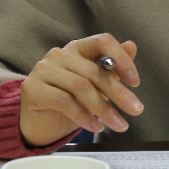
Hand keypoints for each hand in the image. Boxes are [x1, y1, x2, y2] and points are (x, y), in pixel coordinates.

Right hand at [20, 33, 143, 146]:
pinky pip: (64, 102)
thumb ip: (112, 66)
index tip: (135, 82)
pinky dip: (84, 116)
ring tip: (119, 125)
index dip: (122, 59)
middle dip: (118, 93)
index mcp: (77, 48)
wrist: (42, 124)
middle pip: (94, 70)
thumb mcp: (96, 85)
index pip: (102, 42)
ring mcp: (43, 70)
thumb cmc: (71, 101)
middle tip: (136, 110)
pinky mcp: (32, 88)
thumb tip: (131, 46)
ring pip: (81, 87)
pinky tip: (96, 127)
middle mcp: (59, 54)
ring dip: (104, 109)